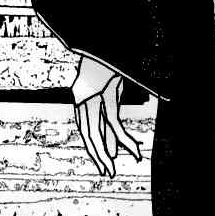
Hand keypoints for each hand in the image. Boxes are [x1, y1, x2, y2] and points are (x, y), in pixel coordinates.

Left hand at [72, 57, 141, 177]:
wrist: (104, 43)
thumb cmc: (110, 62)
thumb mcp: (112, 88)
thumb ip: (112, 109)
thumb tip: (115, 131)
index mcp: (82, 96)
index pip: (86, 128)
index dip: (94, 146)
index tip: (105, 161)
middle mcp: (83, 98)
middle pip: (88, 133)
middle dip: (98, 154)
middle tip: (107, 172)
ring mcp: (91, 95)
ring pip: (95, 131)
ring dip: (104, 153)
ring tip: (111, 170)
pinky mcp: (105, 92)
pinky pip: (112, 121)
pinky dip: (123, 137)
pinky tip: (132, 149)